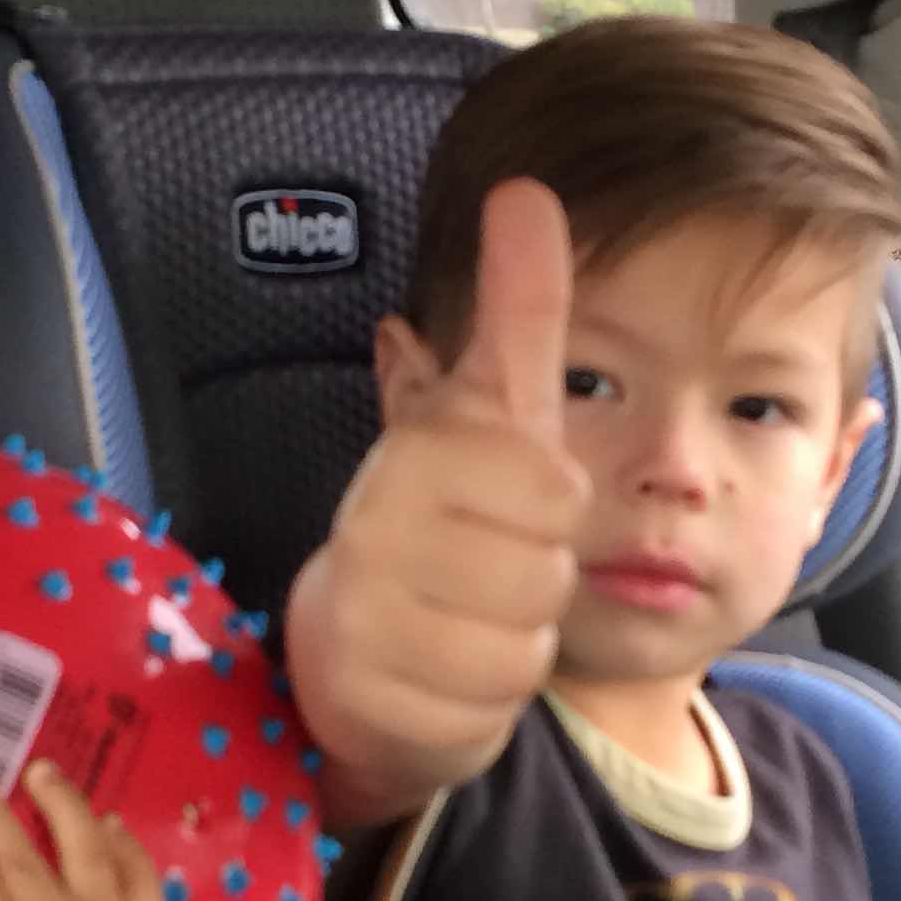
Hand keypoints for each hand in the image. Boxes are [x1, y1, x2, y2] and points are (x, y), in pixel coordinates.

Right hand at [286, 178, 589, 818]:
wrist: (351, 655)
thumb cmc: (439, 525)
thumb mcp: (485, 415)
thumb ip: (514, 312)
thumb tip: (527, 190)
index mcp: (408, 455)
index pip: (549, 482)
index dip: (548, 500)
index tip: (501, 497)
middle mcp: (373, 535)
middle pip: (547, 568)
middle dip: (535, 576)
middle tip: (483, 566)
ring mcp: (368, 627)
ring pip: (523, 644)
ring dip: (513, 641)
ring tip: (463, 619)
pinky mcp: (377, 710)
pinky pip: (489, 711)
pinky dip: (481, 703)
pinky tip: (443, 675)